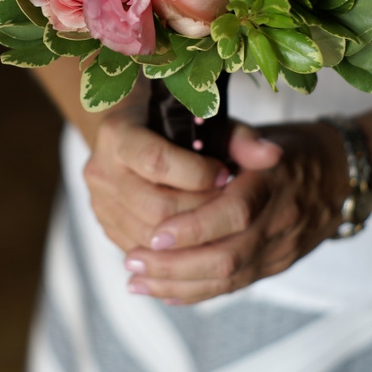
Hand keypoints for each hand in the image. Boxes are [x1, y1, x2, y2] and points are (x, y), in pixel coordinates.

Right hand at [83, 108, 233, 251]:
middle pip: (156, 207)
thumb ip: (239, 138)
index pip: (156, 161)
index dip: (197, 173)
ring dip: (191, 236)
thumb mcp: (205, 121)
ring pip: (150, 235)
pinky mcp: (106, 224)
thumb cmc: (173, 123)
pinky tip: (200, 238)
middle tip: (227, 205)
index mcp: (118, 134)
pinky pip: (142, 249)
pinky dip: (175, 249)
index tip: (226, 174)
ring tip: (217, 221)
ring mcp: (99, 201)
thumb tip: (272, 156)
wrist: (134, 132)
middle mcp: (100, 169)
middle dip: (200, 211)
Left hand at [124, 121, 348, 303]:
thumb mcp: (260, 132)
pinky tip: (162, 291)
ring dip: (178, 284)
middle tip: (132, 260)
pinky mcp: (275, 266)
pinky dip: (196, 292)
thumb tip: (195, 124)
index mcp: (273, 182)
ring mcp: (280, 249)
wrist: (339, 175)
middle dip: (175, 264)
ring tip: (136, 280)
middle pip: (227, 257)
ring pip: (228, 279)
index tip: (155, 234)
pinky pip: (235, 286)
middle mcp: (279, 221)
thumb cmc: (288, 148)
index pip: (234, 214)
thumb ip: (232, 136)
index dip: (193, 227)